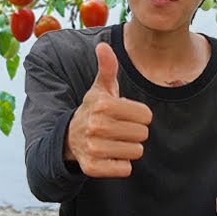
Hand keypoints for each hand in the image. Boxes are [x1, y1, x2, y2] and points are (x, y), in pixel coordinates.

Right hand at [64, 43, 152, 177]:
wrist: (70, 137)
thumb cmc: (94, 110)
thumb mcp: (100, 88)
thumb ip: (107, 67)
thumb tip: (103, 46)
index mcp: (102, 104)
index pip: (146, 115)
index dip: (140, 116)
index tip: (125, 115)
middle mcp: (95, 126)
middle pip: (142, 134)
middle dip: (135, 132)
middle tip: (120, 129)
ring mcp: (92, 148)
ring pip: (136, 152)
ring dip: (129, 148)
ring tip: (114, 141)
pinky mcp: (91, 168)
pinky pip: (125, 169)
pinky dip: (121, 165)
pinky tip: (110, 155)